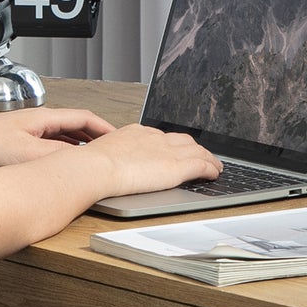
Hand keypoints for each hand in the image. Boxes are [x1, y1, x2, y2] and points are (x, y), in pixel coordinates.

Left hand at [0, 107, 116, 167]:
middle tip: (112, 150)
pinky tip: (64, 163)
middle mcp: (39, 119)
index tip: (119, 139)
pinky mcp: (20, 138)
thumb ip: (56, 155)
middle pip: (77, 125)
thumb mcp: (28, 154)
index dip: (105, 128)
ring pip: (64, 133)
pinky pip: (52, 141)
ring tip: (93, 158)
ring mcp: (30, 127)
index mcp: (45, 117)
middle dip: (96, 137)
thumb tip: (81, 160)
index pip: (85, 117)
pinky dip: (64, 150)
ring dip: (80, 144)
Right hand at [78, 122, 222, 196]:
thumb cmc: (91, 165)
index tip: (173, 149)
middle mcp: (154, 138)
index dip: (171, 144)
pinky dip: (212, 168)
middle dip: (193, 147)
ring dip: (208, 157)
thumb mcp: (100, 154)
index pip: (160, 136)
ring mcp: (167, 151)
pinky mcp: (177, 166)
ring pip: (197, 150)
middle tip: (199, 155)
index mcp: (135, 133)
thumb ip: (109, 157)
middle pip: (182, 139)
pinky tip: (215, 173)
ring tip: (214, 165)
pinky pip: (202, 165)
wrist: (97, 167)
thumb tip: (102, 166)